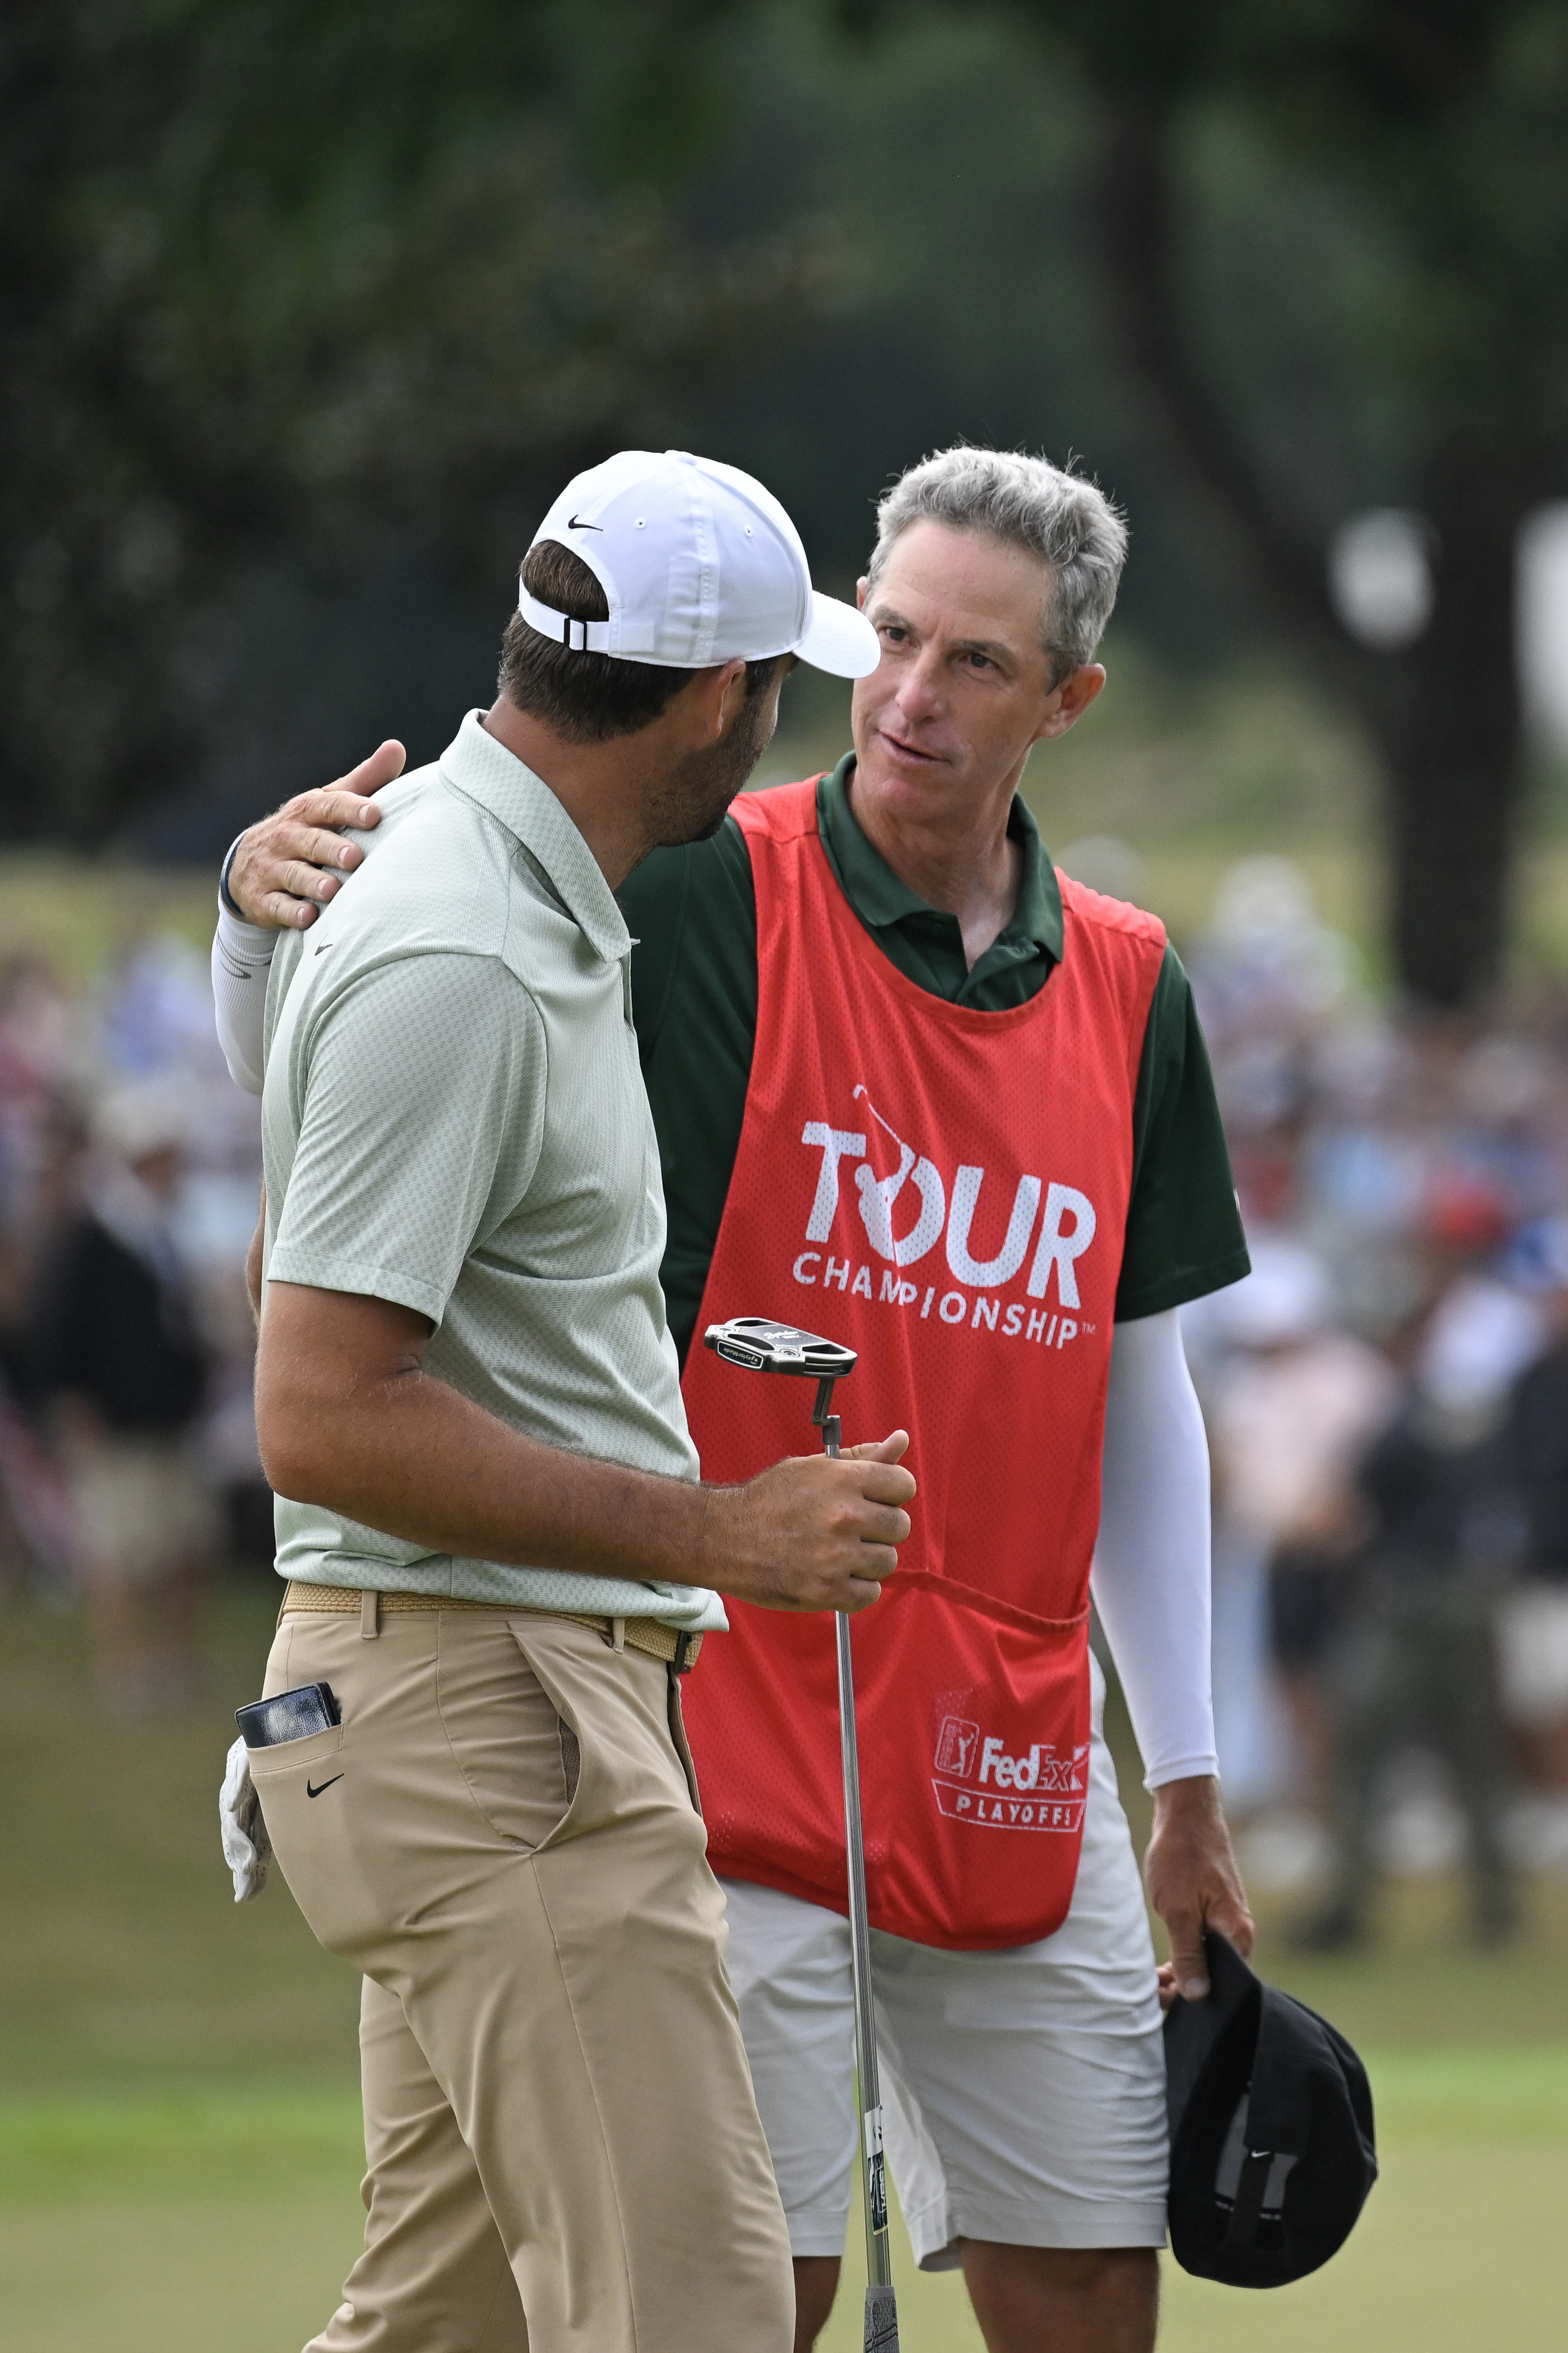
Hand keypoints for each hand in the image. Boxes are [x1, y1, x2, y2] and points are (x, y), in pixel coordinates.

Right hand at [228, 741, 403, 928]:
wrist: (247, 866)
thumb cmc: (306, 830)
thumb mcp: (328, 804)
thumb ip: (364, 780)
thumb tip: (396, 747)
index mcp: (307, 812)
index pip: (328, 806)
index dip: (350, 808)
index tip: (374, 814)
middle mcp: (287, 838)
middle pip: (311, 842)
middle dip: (331, 849)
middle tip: (354, 858)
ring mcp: (273, 869)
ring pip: (294, 875)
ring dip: (313, 883)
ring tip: (332, 891)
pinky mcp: (264, 899)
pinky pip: (277, 906)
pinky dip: (291, 913)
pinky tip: (308, 918)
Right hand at [708, 1431, 914, 1613]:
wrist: (723, 1537)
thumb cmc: (768, 1499)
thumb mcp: (812, 1467)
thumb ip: (861, 1457)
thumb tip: (900, 1441)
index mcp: (842, 1480)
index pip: (903, 1485)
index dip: (891, 1492)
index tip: (876, 1499)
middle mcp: (844, 1517)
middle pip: (899, 1526)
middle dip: (880, 1527)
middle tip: (852, 1528)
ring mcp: (837, 1557)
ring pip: (887, 1561)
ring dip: (868, 1559)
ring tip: (839, 1552)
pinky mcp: (827, 1591)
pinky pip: (869, 1594)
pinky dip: (856, 1588)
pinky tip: (835, 1575)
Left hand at [1143, 1773, 1253, 2008]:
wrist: (1185, 1813)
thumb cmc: (1182, 1856)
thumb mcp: (1179, 1910)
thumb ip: (1189, 1954)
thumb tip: (1197, 1996)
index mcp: (1237, 1935)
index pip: (1225, 1987)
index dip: (1195, 2002)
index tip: (1164, 2004)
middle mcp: (1238, 1932)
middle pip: (1216, 1977)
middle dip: (1185, 1991)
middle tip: (1153, 1994)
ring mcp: (1226, 1922)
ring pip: (1206, 1961)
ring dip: (1182, 1974)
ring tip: (1153, 1982)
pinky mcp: (1213, 1912)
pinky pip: (1202, 1945)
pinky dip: (1184, 1957)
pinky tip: (1163, 1965)